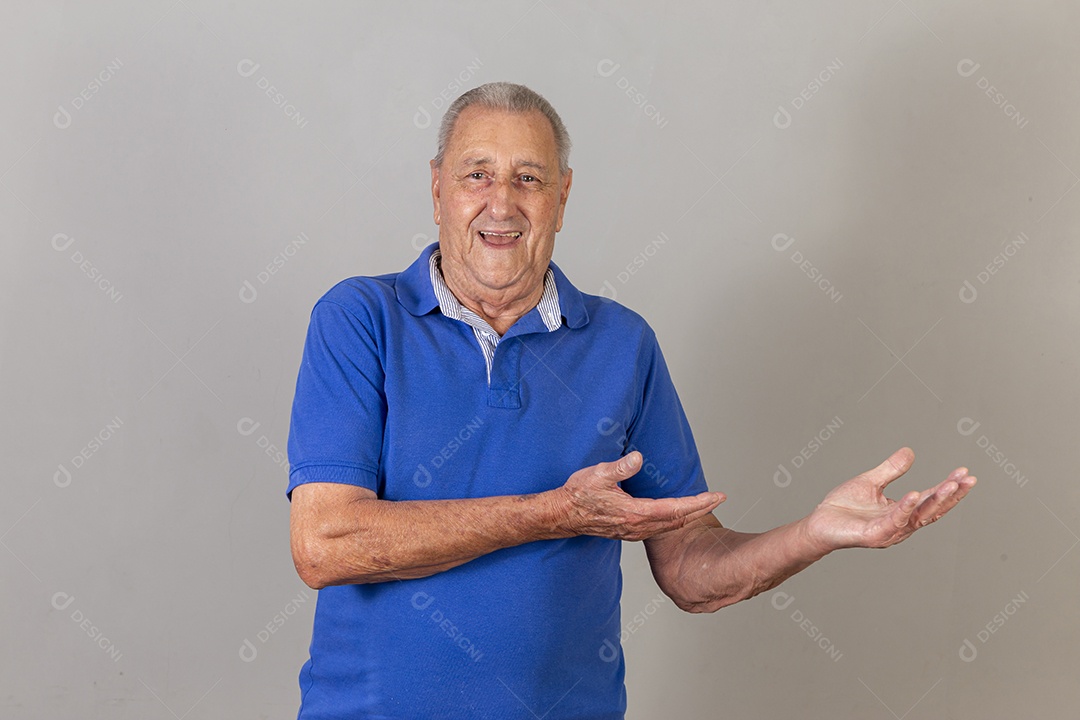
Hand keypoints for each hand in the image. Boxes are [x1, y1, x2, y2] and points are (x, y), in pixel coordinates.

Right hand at [552, 452, 723, 540]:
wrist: (562, 515)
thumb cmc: (578, 495)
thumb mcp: (597, 475)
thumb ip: (619, 467)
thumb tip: (638, 458)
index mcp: (635, 513)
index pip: (676, 509)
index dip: (699, 503)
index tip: (717, 496)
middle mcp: (638, 526)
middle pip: (678, 521)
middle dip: (701, 510)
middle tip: (719, 499)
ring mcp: (633, 531)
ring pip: (670, 527)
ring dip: (688, 517)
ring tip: (703, 506)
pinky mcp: (628, 531)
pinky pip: (659, 529)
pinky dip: (674, 522)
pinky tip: (676, 516)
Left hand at [804, 447, 975, 552]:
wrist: (818, 523)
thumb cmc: (843, 507)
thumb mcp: (870, 482)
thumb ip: (890, 470)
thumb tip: (910, 451)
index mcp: (902, 512)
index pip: (931, 499)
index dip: (949, 487)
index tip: (965, 473)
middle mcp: (901, 525)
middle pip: (932, 510)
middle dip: (952, 495)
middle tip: (969, 479)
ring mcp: (889, 532)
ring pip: (919, 517)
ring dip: (936, 500)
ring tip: (951, 485)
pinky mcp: (874, 535)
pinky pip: (893, 521)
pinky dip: (905, 508)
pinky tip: (915, 494)